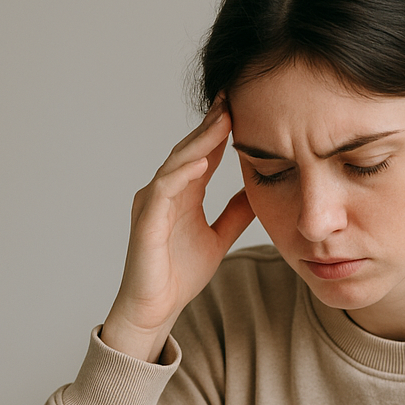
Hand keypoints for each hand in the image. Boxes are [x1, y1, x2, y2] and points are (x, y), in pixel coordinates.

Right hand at [102, 98, 255, 360]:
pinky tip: (200, 162)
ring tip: (222, 120)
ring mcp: (152, 205)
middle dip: (211, 123)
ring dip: (199, 141)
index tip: (247, 104)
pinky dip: (180, 175)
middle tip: (234, 95)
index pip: (204, 152)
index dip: (222, 129)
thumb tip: (259, 192)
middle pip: (189, 149)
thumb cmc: (178, 275)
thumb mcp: (219, 238)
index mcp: (183, 193)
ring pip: (176, 164)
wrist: (155, 309)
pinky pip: (163, 192)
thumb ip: (235, 214)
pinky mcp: (146, 223)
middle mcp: (164, 192)